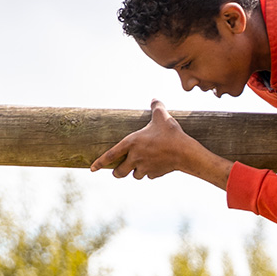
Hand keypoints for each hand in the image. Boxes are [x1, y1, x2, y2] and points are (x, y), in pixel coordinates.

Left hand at [90, 100, 232, 189]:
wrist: (184, 152)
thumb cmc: (170, 133)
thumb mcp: (162, 116)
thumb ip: (156, 107)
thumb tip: (154, 99)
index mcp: (131, 143)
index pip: (110, 155)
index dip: (99, 162)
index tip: (92, 168)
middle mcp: (134, 158)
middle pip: (119, 172)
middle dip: (117, 172)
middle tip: (119, 170)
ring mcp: (144, 168)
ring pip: (134, 175)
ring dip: (135, 172)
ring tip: (141, 167)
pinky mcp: (155, 174)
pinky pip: (149, 176)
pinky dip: (150, 173)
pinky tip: (156, 167)